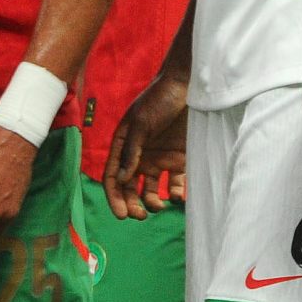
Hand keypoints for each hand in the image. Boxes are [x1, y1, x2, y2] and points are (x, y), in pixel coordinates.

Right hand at [106, 71, 188, 220]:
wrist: (188, 86)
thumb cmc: (159, 99)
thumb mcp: (141, 122)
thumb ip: (132, 150)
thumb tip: (122, 179)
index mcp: (124, 147)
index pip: (113, 178)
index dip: (115, 198)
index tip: (121, 214)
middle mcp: (140, 157)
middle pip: (131, 189)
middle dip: (132, 205)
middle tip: (140, 216)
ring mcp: (160, 160)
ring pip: (152, 191)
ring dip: (153, 203)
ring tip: (160, 205)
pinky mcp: (180, 160)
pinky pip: (176, 184)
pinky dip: (177, 194)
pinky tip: (179, 196)